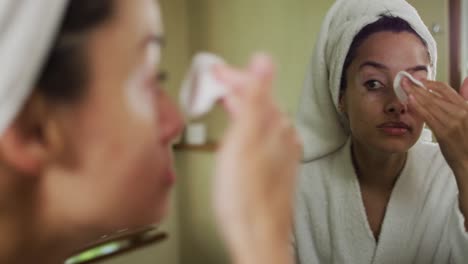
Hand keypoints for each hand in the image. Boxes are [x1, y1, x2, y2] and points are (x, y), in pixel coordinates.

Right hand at [212, 54, 301, 263]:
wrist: (257, 237)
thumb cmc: (246, 197)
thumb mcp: (244, 140)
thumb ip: (254, 99)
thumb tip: (263, 61)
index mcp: (275, 125)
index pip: (256, 86)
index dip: (233, 75)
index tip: (214, 71)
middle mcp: (282, 137)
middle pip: (260, 100)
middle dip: (237, 87)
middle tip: (216, 81)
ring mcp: (280, 153)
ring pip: (261, 117)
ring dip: (242, 104)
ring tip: (225, 100)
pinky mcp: (274, 168)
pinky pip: (261, 135)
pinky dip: (246, 124)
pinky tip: (240, 132)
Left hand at [403, 77, 467, 173]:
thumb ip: (467, 98)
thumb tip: (466, 80)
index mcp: (466, 107)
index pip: (447, 90)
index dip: (431, 83)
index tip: (420, 80)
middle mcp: (460, 112)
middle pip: (435, 96)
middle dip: (418, 87)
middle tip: (405, 81)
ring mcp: (452, 123)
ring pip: (430, 105)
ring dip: (415, 95)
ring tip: (404, 88)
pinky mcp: (443, 133)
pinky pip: (428, 117)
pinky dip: (418, 108)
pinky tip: (410, 101)